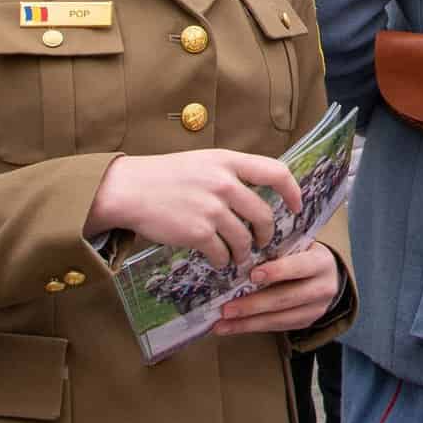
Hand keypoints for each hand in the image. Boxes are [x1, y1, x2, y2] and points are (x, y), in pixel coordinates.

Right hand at [85, 149, 301, 269]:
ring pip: (245, 239)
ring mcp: (212, 209)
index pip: (276, 172)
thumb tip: (255, 191)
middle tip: (263, 243)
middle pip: (263, 215)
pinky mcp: (198, 233)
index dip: (292, 191)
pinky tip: (219, 261)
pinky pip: (223, 253)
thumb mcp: (202, 161)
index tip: (296, 206)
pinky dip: (224, 261)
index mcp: (227, 161)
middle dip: (267, 234)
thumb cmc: (163, 176)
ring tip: (239, 257)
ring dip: (245, 252)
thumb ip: (229, 173)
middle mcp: (224, 183)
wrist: (127, 190)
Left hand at [215, 243, 342, 335]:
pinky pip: (276, 327)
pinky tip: (231, 327)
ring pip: (280, 319)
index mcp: (321, 262)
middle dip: (253, 305)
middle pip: (286, 298)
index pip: (300, 266)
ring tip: (222, 324)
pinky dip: (251, 327)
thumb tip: (239, 256)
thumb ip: (277, 250)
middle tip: (226, 309)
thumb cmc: (303, 254)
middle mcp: (323, 287)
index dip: (277, 271)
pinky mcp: (305, 323)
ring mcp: (316, 309)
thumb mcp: (298, 246)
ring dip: (247, 323)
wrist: (327, 275)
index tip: (252, 275)